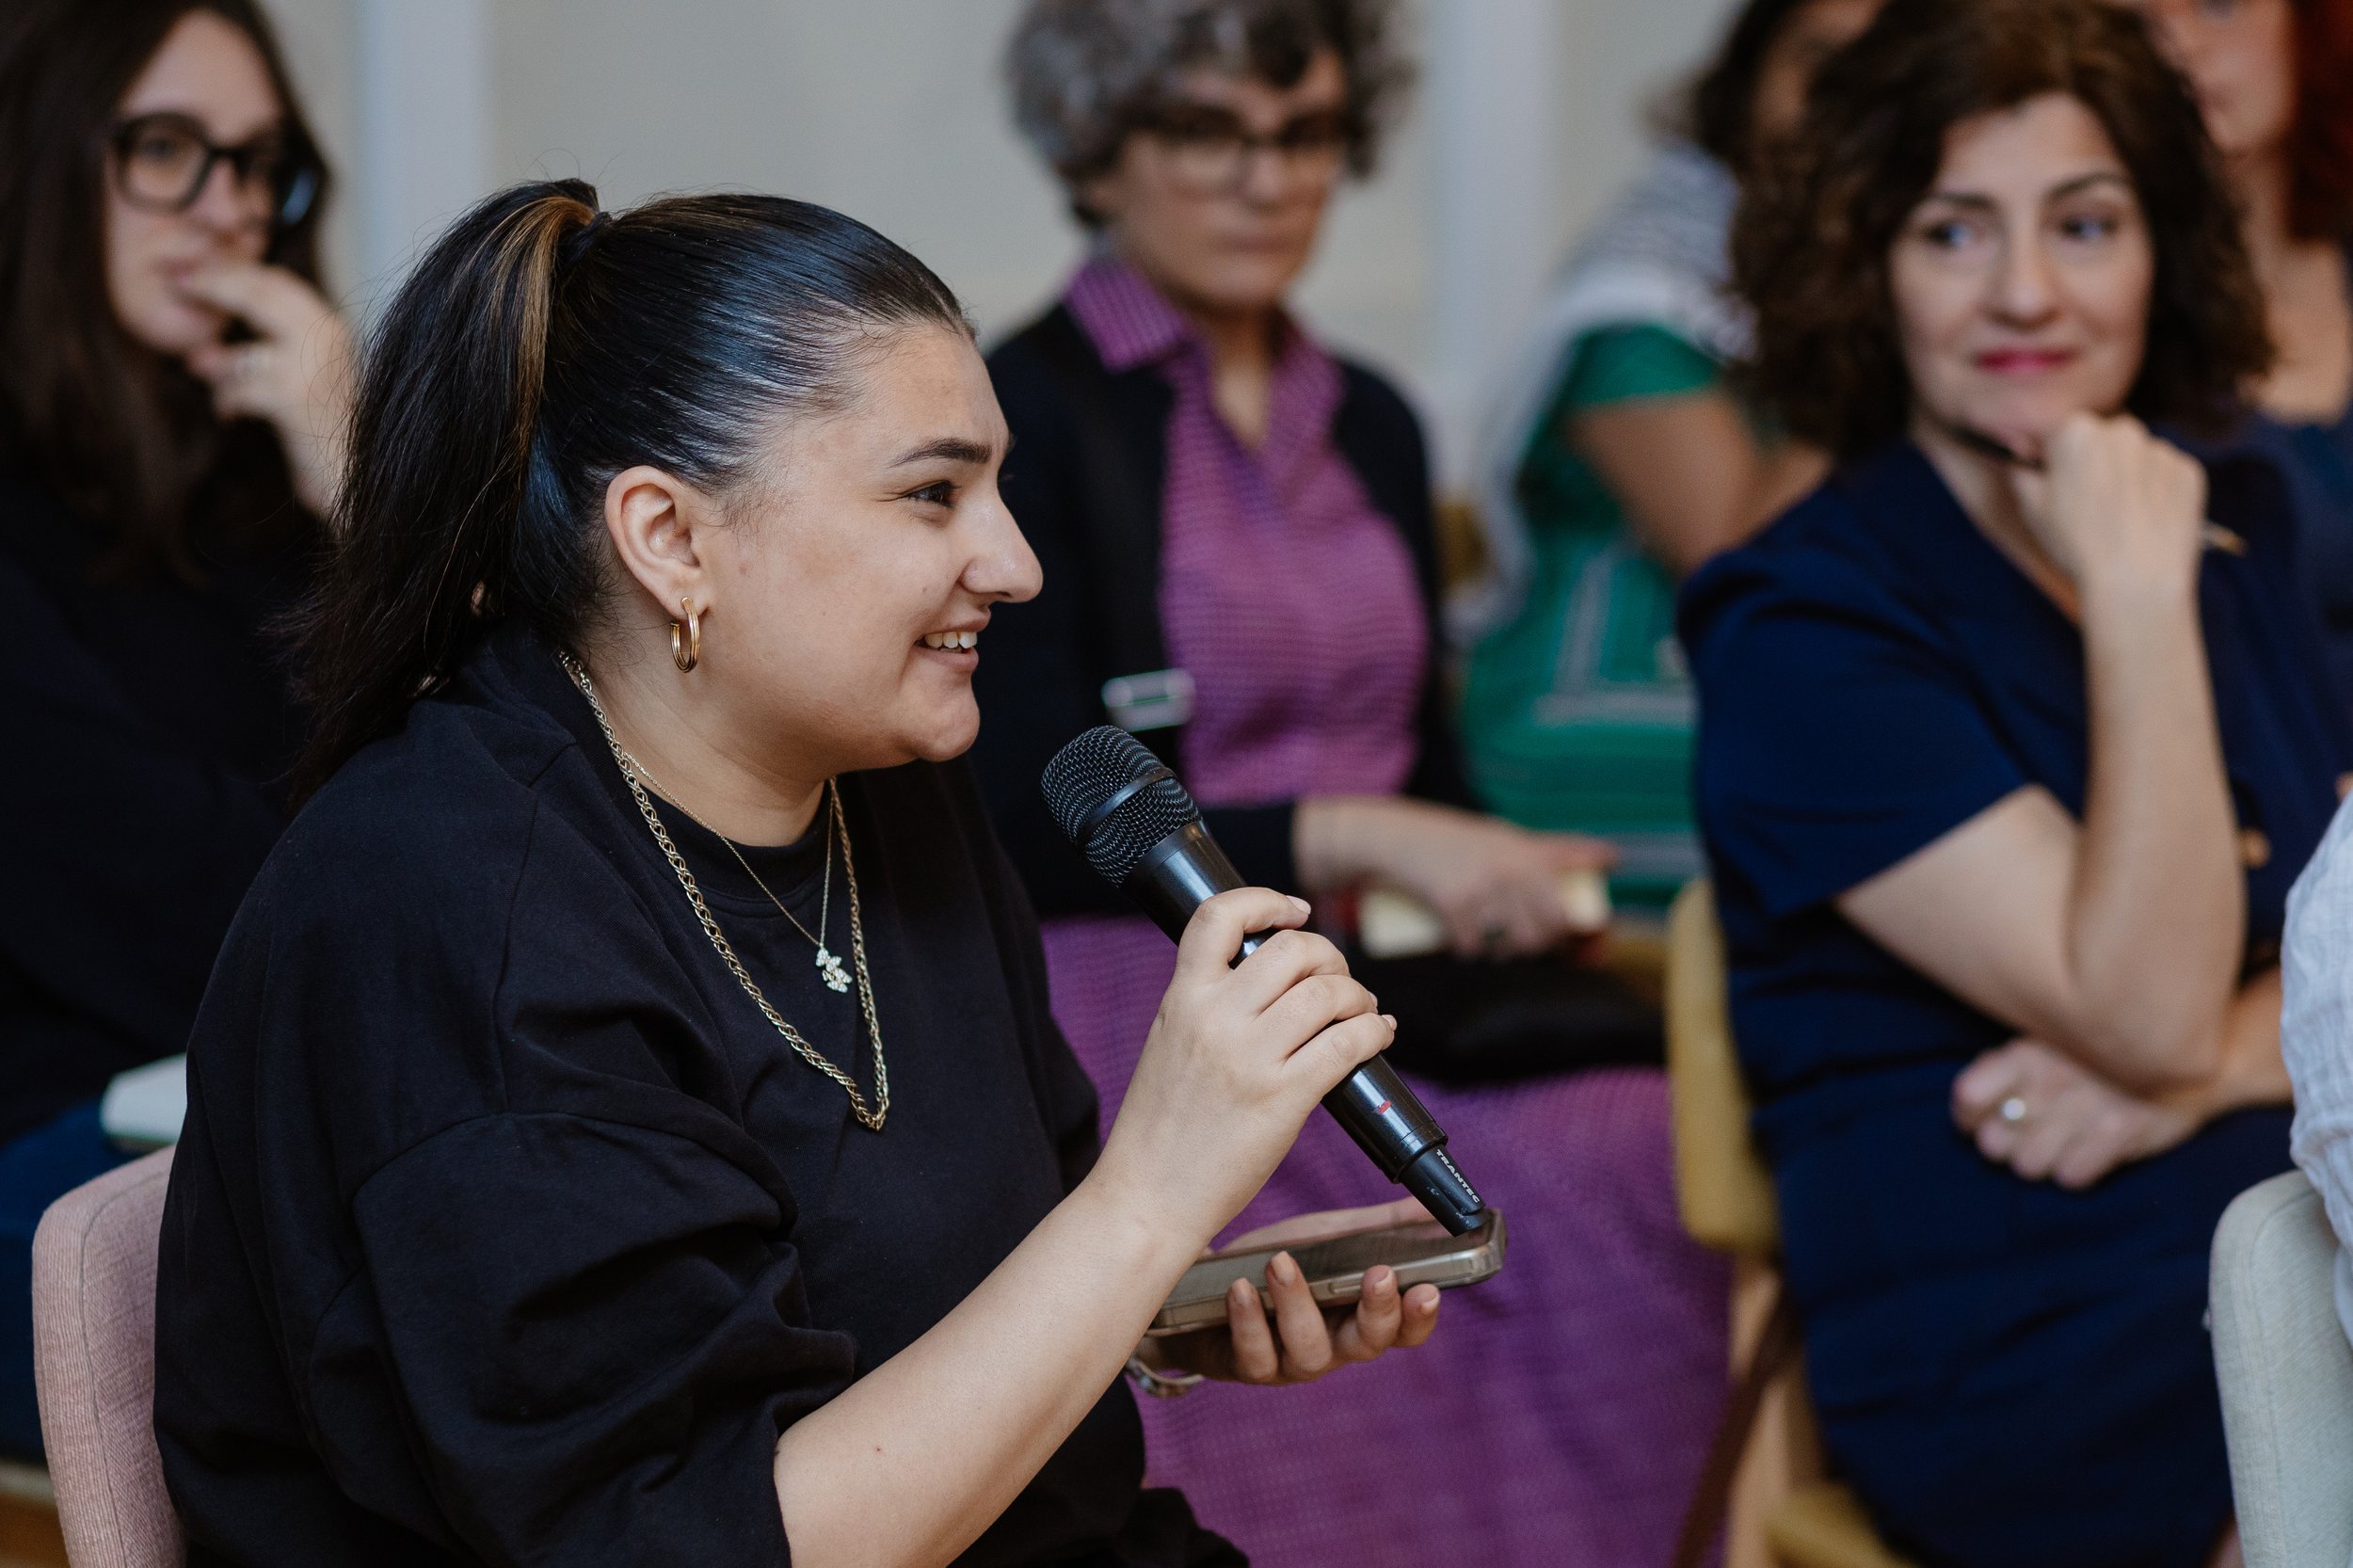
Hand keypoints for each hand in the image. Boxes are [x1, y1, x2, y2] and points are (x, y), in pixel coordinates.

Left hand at [178, 263, 356, 518]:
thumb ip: (270, 354)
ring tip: (198, 366)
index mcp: (332, 328)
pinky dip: (226, 402)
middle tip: (178, 284)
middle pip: (259, 292)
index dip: (234, 270)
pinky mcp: (294, 401)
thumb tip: (205, 349)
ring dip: (217, 365)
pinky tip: (227, 413)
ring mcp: (310, 369)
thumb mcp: (306, 379)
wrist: (365, 474)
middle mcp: (327, 338)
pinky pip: (239, 391)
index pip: (278, 281)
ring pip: (242, 352)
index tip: (198, 269)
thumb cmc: (333, 431)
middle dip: (214, 286)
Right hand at [1095, 888, 1395, 1246]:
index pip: (1218, 916)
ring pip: (1327, 991)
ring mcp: (1249, 1058)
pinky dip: (1372, 1032)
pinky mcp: (1282, 1098)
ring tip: (1361, 1013)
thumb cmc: (1159, 1130)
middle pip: (1292, 949)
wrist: (1147, 1198)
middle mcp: (1214, 1018)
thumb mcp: (1168, 1044)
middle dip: (1329, 957)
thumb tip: (1265, 981)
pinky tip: (1376, 1036)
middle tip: (1336, 980)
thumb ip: (1206, 1006)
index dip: (1266, 901)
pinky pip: (1346, 1044)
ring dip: (1358, 996)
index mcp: (1182, 999)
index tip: (1295, 911)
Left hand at [1144, 1199, 1442, 1383]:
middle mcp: (1333, 1347)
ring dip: (1298, 1305)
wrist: (1202, 1284)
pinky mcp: (1246, 1366)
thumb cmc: (1277, 1263)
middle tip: (1378, 1275)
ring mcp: (1290, 1362)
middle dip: (1377, 1312)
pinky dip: (1249, 1320)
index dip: (1420, 1317)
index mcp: (1360, 1318)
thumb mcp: (1329, 1238)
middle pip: (1368, 1345)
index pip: (1405, 1330)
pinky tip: (1242, 1289)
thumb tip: (1432, 1206)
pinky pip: (1254, 1354)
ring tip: (1281, 1262)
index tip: (1426, 1288)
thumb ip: (1381, 1227)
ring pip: (1310, 1352)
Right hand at [1296, 795, 1614, 957]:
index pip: (1567, 900)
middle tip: (1528, 944)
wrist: (1398, 838)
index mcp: (1527, 852)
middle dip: (1541, 944)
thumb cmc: (1458, 840)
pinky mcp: (1453, 904)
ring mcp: (1483, 887)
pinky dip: (1470, 952)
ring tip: (1499, 947)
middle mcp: (1511, 869)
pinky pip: (1473, 945)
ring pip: (1511, 942)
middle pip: (1545, 928)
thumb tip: (1612, 857)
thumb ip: (1553, 849)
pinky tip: (1466, 947)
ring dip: (1507, 952)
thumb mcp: (1506, 836)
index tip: (1583, 937)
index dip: (1577, 927)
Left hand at [1952, 1037, 2199, 1188]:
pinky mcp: (2121, 1133)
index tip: (1984, 1121)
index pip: (1969, 1096)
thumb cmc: (2098, 1058)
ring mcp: (2086, 1106)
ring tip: (2061, 1145)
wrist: (2180, 1060)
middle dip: (2008, 1146)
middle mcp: (2050, 1079)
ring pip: (2028, 1165)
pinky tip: (2088, 1153)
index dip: (1969, 1118)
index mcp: (2026, 1053)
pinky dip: (2074, 1171)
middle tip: (2031, 1136)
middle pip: (1994, 1143)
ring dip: (2040, 1162)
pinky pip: (2071, 1176)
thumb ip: (2004, 1069)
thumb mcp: (2048, 1045)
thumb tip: (1968, 1105)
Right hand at [2008, 413, 2204, 599]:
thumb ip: (2023, 471)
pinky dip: (2156, 491)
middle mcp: (2123, 429)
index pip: (2058, 434)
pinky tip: (2146, 522)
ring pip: (2136, 456)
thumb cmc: (2078, 545)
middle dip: (2095, 463)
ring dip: (2128, 476)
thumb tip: (2022, 458)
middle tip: (2089, 506)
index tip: (2057, 485)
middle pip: (2102, 439)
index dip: (2055, 461)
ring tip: (2121, 519)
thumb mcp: (2031, 509)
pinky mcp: (2189, 471)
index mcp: (2077, 431)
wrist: (2137, 581)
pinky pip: (2166, 474)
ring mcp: (2161, 449)